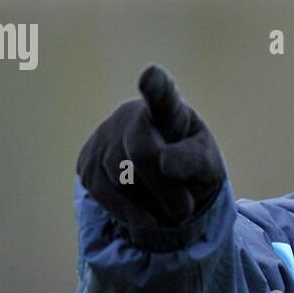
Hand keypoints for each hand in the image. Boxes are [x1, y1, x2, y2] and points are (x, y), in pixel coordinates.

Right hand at [76, 64, 224, 231]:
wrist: (159, 178)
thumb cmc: (188, 164)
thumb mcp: (206, 165)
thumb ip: (196, 162)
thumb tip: (164, 165)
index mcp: (169, 110)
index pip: (163, 96)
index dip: (156, 86)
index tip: (151, 75)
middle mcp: (132, 116)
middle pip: (143, 153)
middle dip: (165, 189)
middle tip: (185, 211)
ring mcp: (105, 137)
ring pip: (121, 178)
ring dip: (149, 203)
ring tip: (169, 208)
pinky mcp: (87, 163)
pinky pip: (103, 193)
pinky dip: (127, 212)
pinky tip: (146, 217)